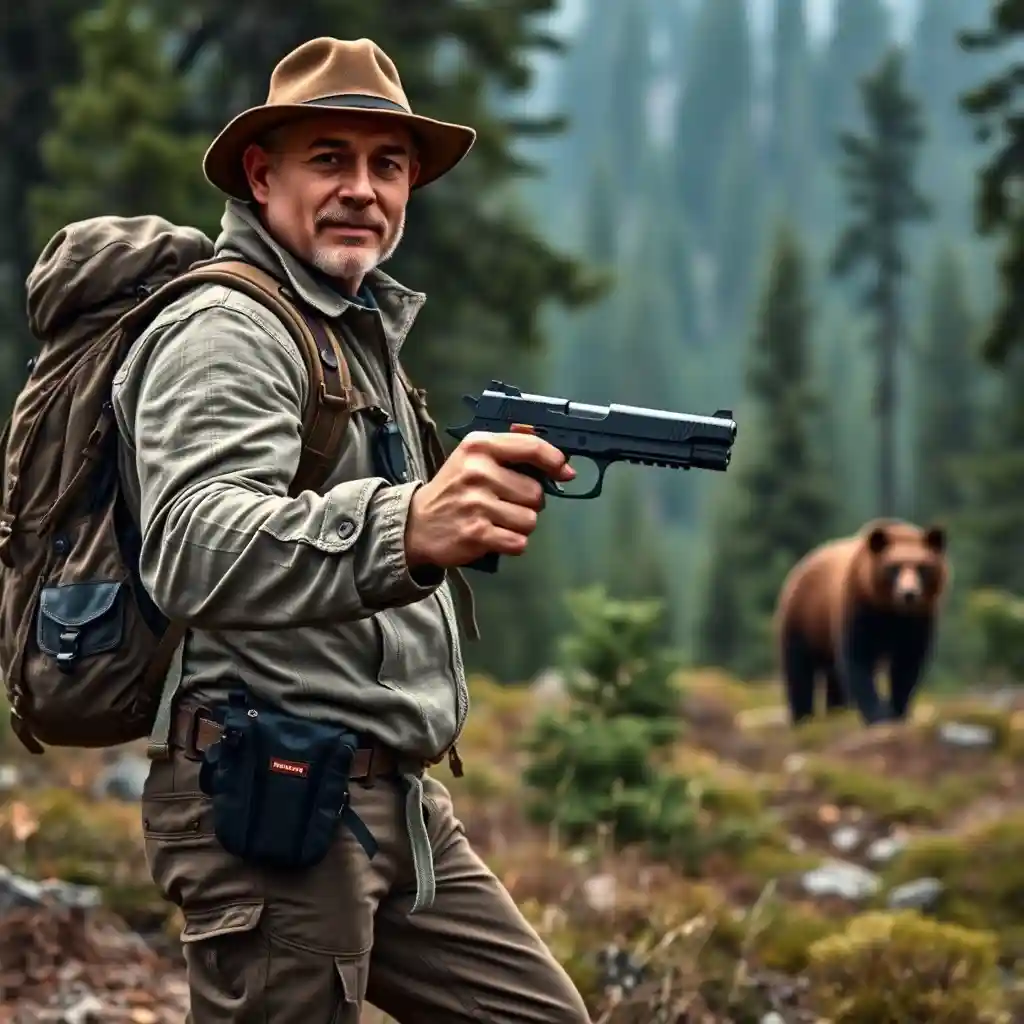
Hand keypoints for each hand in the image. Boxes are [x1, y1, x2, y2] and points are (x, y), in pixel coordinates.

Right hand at [404, 431, 575, 568]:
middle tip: (504, 503)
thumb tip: (560, 462)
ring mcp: (477, 503)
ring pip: (530, 520)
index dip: (555, 461)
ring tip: (497, 521)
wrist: (417, 524)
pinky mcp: (477, 533)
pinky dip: (511, 543)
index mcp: (479, 446)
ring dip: (519, 526)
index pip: (531, 447)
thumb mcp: (474, 457)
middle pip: (536, 493)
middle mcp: (478, 471)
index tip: (565, 472)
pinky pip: (519, 542)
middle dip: (528, 503)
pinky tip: (494, 536)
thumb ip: (513, 452)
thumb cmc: (454, 489)